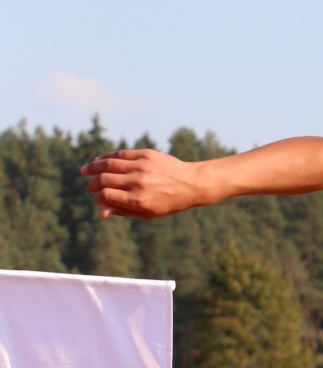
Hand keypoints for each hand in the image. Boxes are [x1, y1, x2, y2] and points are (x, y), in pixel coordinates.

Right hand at [81, 149, 206, 219]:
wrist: (192, 183)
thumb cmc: (168, 202)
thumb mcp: (148, 213)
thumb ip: (123, 211)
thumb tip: (101, 213)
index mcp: (138, 200)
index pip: (105, 196)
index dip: (97, 197)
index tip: (97, 197)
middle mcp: (138, 183)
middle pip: (103, 180)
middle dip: (93, 183)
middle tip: (90, 185)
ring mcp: (141, 167)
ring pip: (108, 164)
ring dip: (92, 167)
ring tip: (85, 170)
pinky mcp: (146, 155)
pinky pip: (120, 154)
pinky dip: (106, 157)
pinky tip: (99, 160)